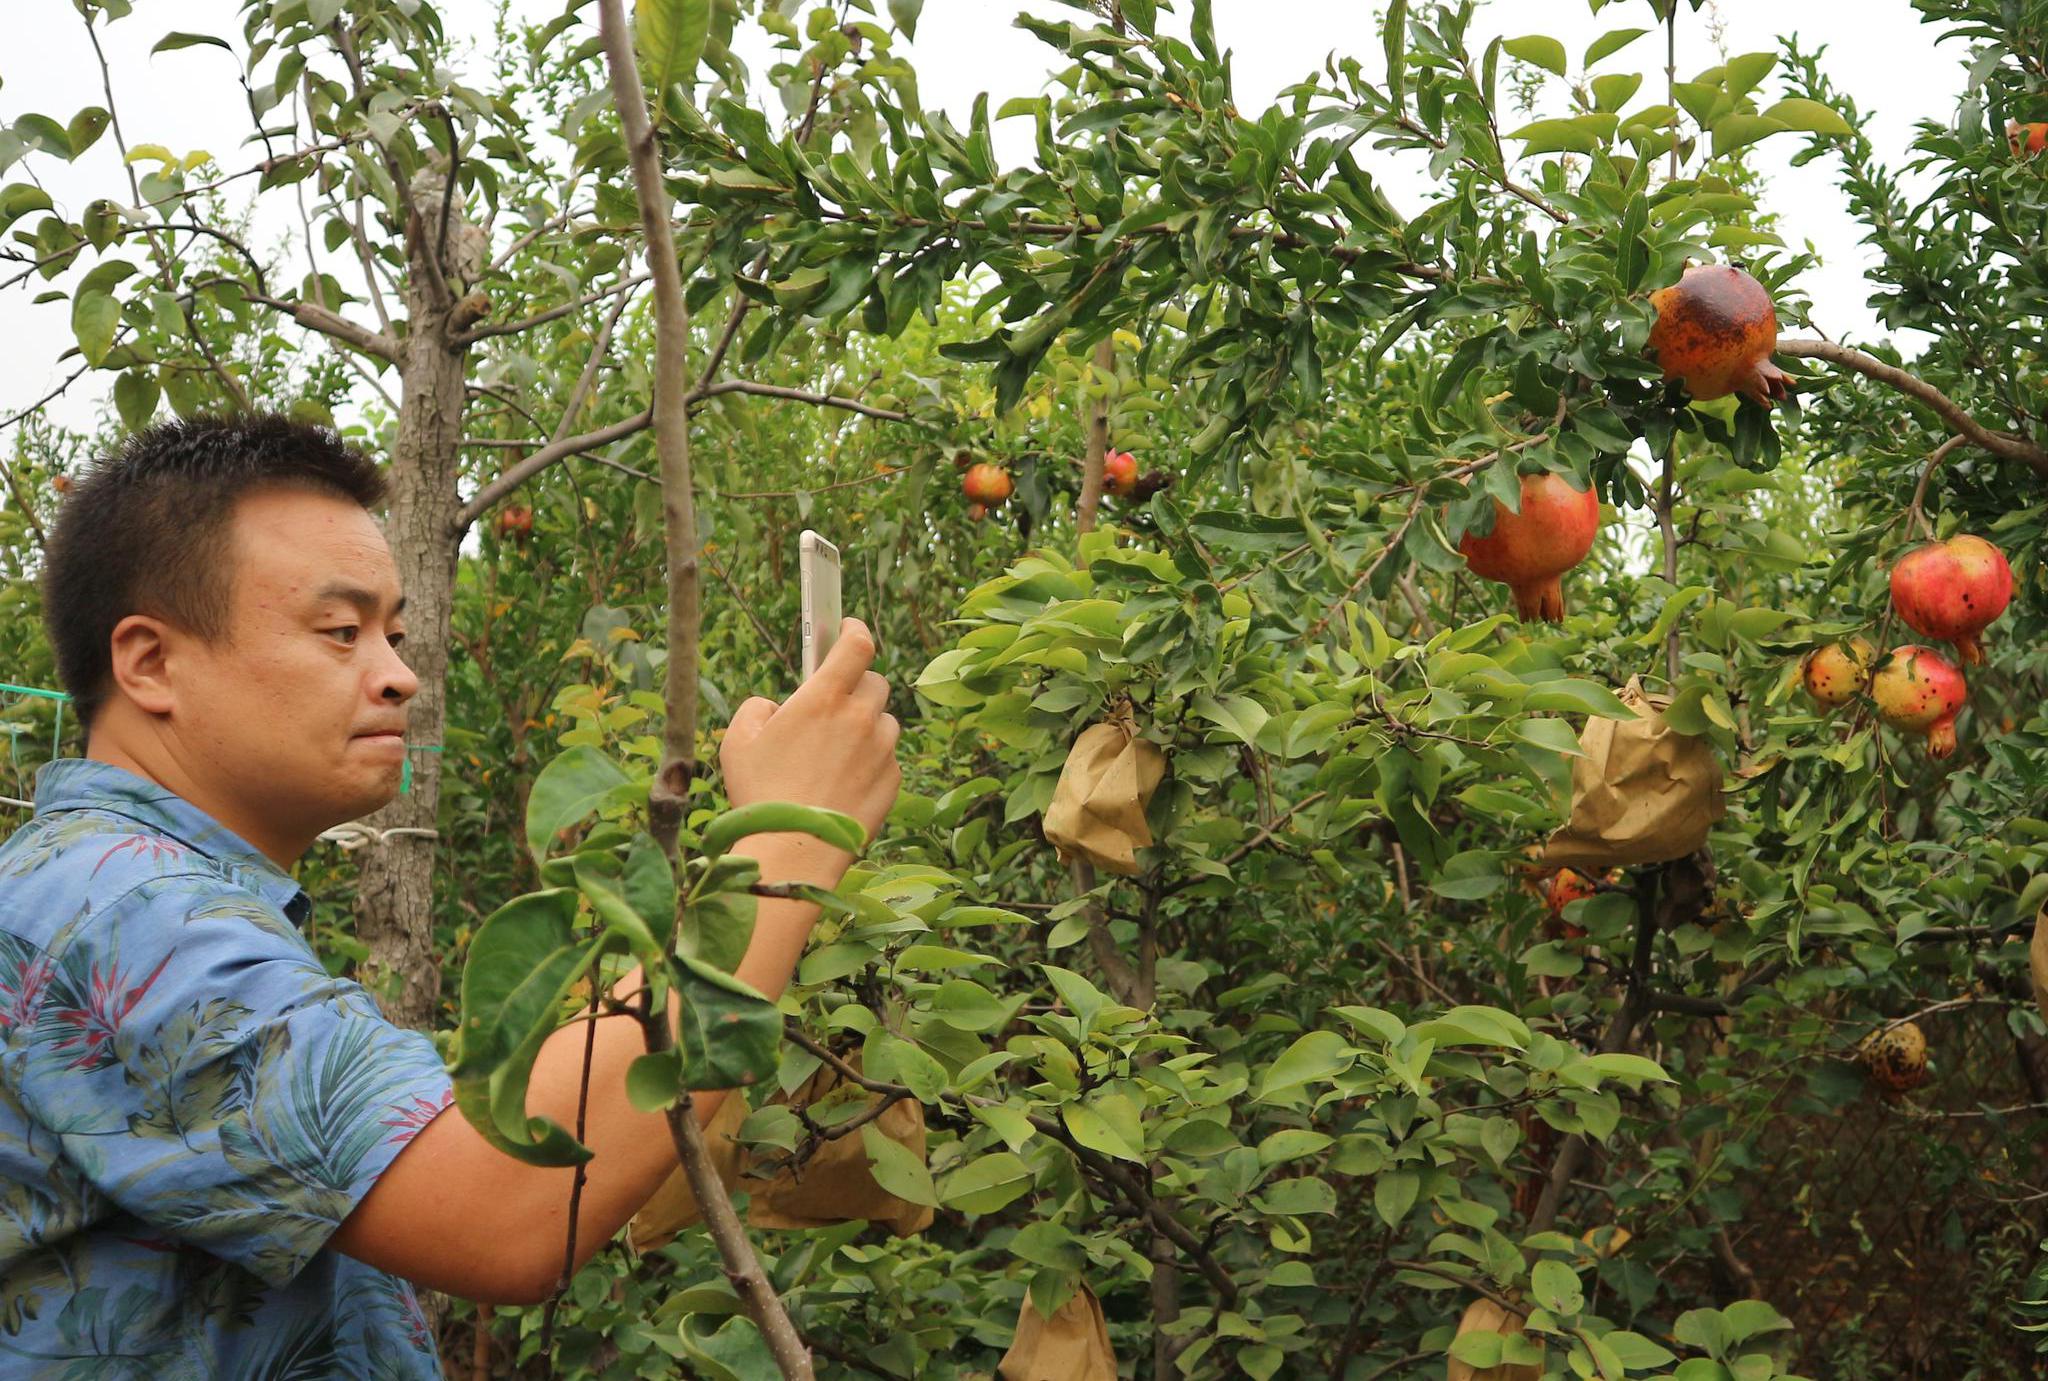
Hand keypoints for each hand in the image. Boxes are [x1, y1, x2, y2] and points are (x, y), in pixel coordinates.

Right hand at [718, 618, 901, 872]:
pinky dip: (872, 760)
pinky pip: (888, 757)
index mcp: (823, 698)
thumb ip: (758, 709)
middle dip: (857, 686)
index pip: (857, 645)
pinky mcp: (892, 780)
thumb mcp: (738, 741)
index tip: (847, 629)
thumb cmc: (760, 793)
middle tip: (834, 705)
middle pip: (875, 682)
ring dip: (867, 725)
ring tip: (837, 751)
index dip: (855, 630)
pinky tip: (844, 781)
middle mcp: (859, 718)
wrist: (793, 850)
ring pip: (885, 721)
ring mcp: (881, 750)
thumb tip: (776, 708)